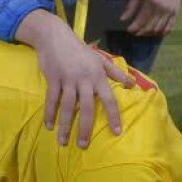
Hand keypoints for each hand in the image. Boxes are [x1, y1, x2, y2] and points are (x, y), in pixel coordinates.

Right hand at [15, 9, 133, 147]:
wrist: (55, 36)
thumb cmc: (79, 49)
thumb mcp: (100, 59)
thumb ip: (116, 73)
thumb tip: (133, 84)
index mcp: (98, 76)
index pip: (109, 99)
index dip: (113, 116)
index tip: (117, 132)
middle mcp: (84, 80)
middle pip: (86, 108)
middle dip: (85, 128)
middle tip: (83, 146)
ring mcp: (67, 79)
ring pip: (66, 107)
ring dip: (65, 126)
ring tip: (63, 142)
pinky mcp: (53, 79)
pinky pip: (51, 100)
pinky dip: (49, 114)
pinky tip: (49, 126)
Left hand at [119, 0, 181, 36]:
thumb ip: (131, 6)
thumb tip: (122, 19)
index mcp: (152, 1)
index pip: (141, 20)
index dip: (134, 27)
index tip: (129, 30)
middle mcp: (162, 8)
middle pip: (150, 27)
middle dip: (141, 32)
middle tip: (135, 32)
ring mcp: (170, 11)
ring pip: (159, 29)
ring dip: (150, 33)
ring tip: (143, 32)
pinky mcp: (176, 13)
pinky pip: (169, 28)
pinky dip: (161, 32)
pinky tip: (155, 32)